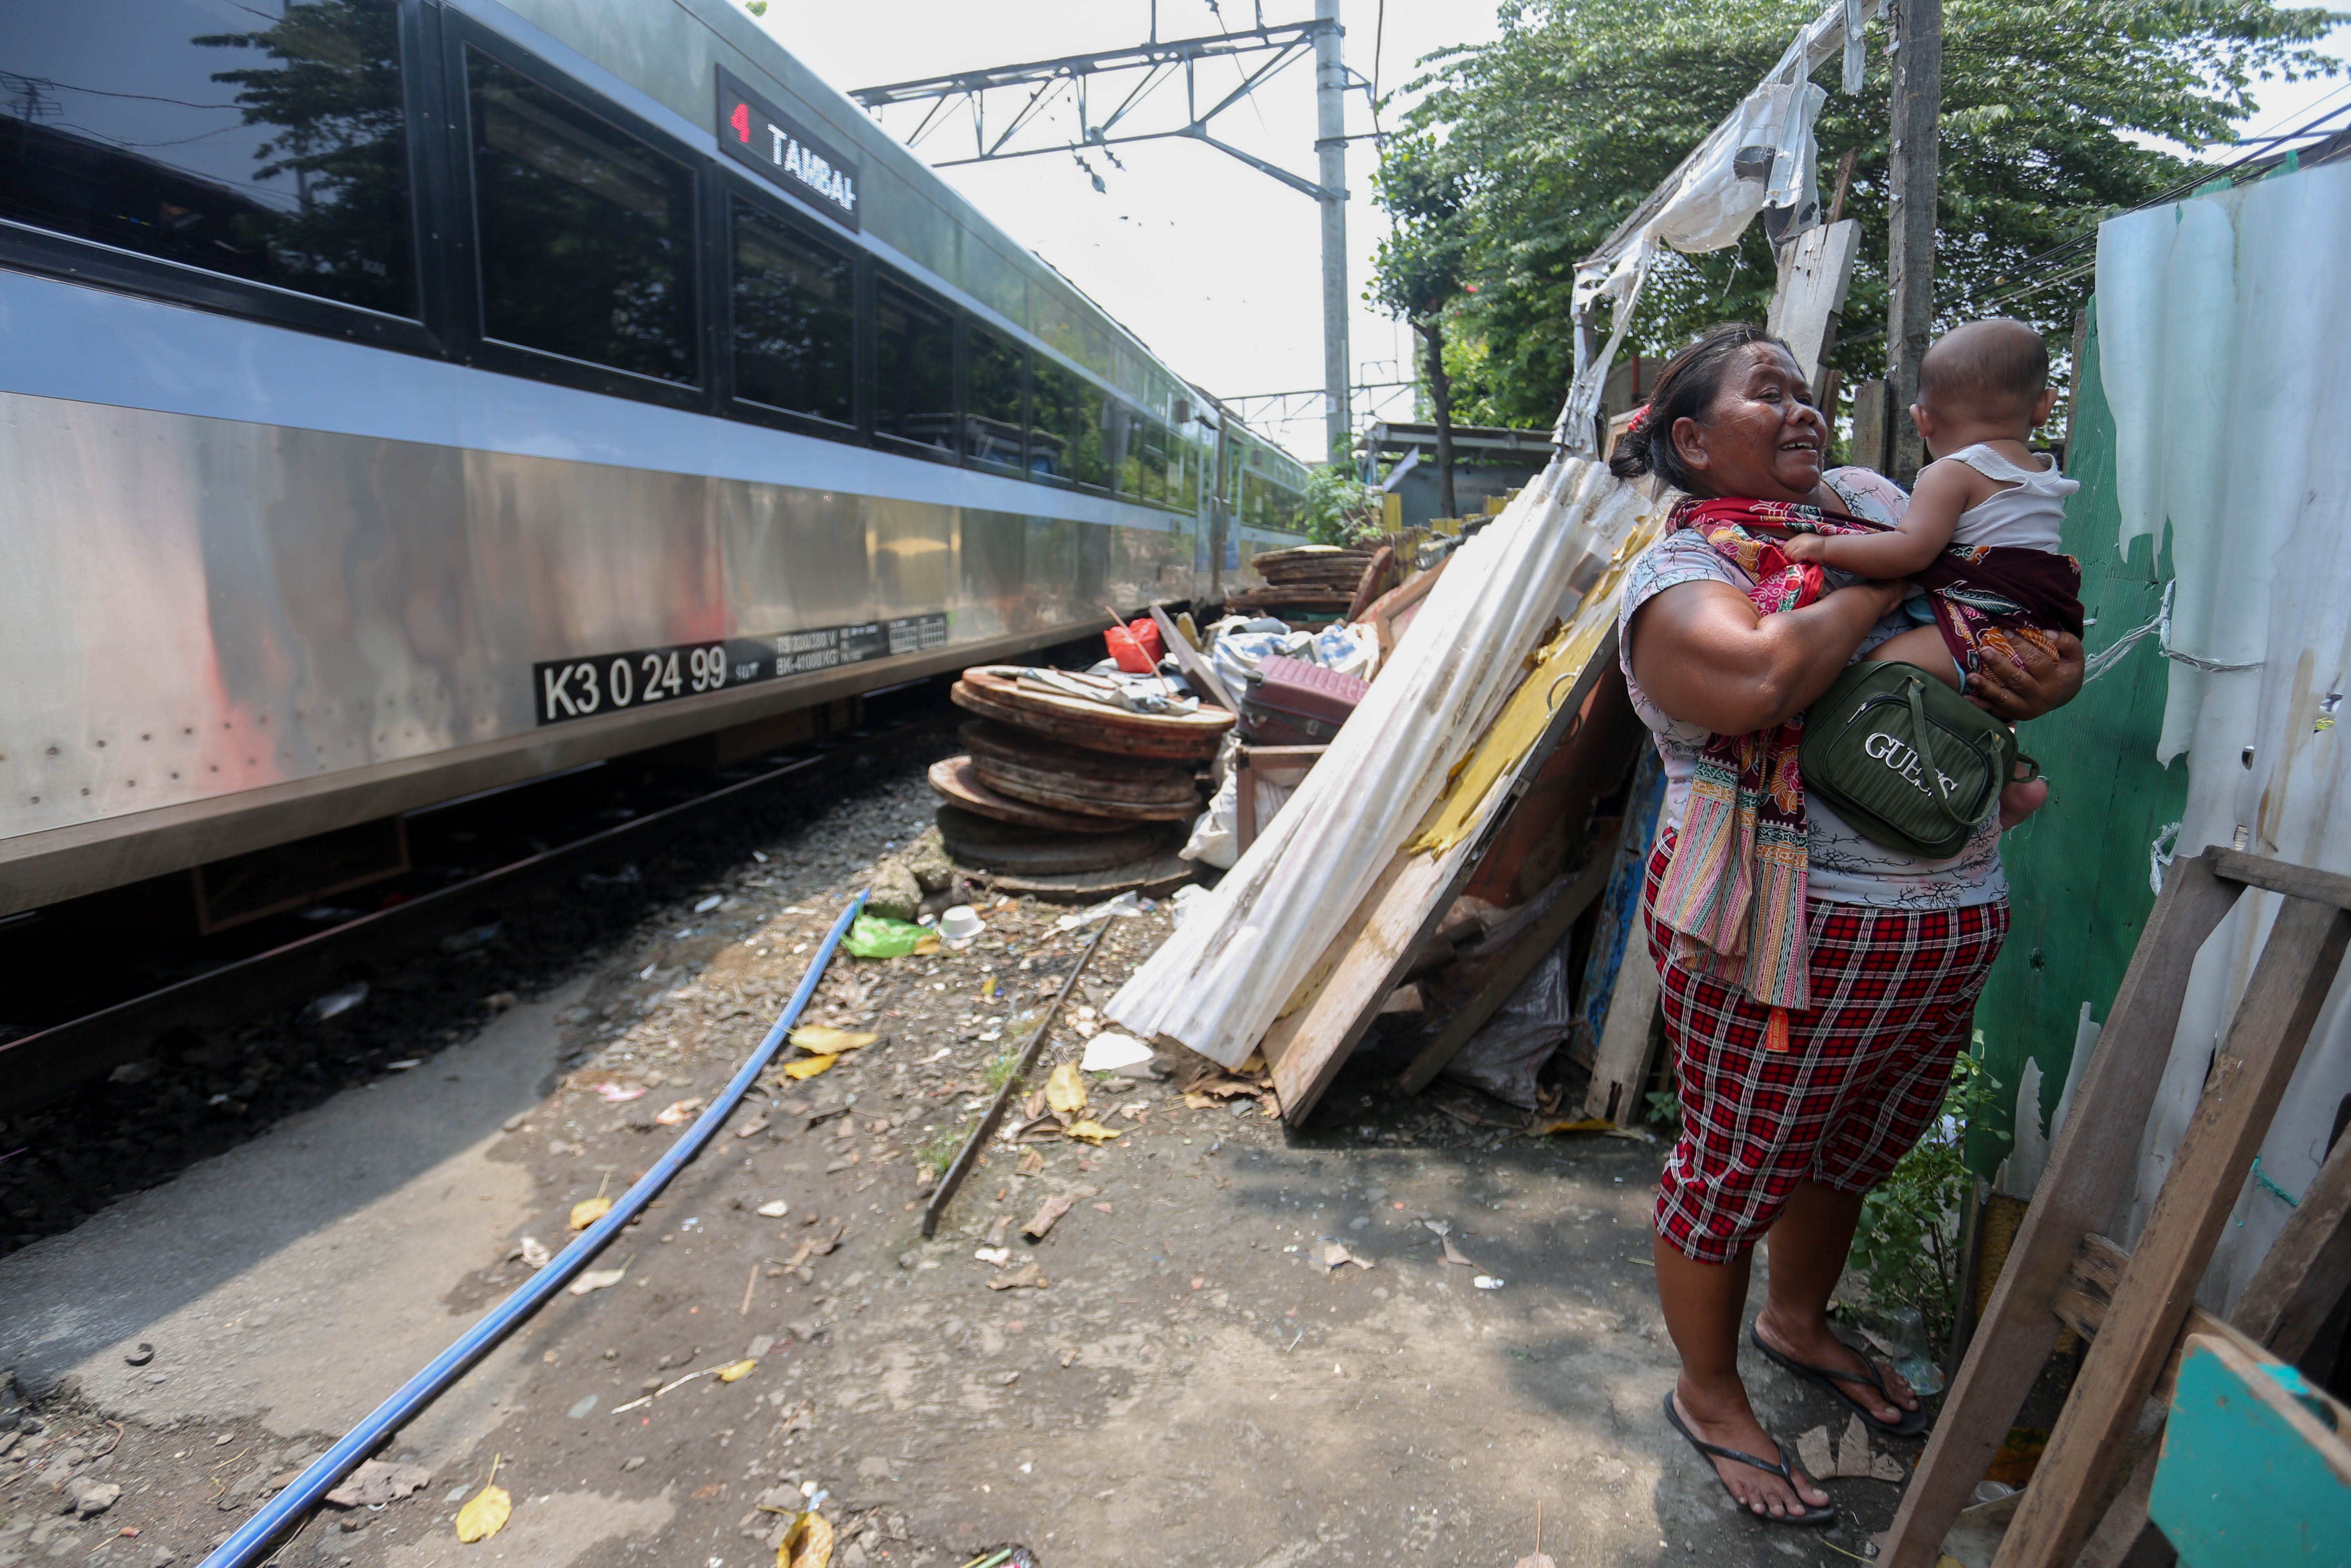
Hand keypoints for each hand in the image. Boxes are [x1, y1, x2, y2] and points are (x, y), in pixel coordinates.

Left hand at [1780, 532, 1827, 562]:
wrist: (1831, 549)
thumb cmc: (1822, 551)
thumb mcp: (1809, 547)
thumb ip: (1799, 549)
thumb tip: (1791, 558)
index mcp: (1800, 537)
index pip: (1786, 546)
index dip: (1789, 553)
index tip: (1794, 558)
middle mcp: (1799, 538)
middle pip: (1786, 550)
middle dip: (1790, 557)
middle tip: (1798, 560)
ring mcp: (1800, 543)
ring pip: (1788, 554)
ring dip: (1794, 560)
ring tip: (1803, 560)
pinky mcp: (1803, 549)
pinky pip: (1794, 558)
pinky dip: (1798, 561)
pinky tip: (1805, 560)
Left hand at [1967, 631, 2083, 721]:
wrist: (2063, 696)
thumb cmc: (2065, 671)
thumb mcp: (2074, 656)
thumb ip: (2067, 642)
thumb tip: (2046, 634)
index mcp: (2054, 681)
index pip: (2036, 661)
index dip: (2021, 645)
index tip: (2005, 631)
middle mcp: (2039, 698)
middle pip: (2017, 680)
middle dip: (2000, 665)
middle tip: (1984, 650)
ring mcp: (2024, 709)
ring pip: (2003, 699)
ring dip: (1986, 687)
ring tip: (1971, 676)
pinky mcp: (2012, 715)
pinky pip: (1994, 711)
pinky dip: (1979, 705)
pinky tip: (1966, 697)